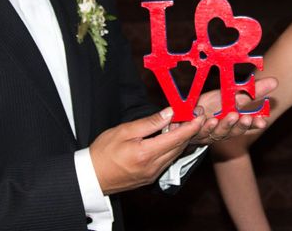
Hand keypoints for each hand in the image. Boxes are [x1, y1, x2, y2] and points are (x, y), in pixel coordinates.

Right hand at [89, 107, 203, 193]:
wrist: (91, 177)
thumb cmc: (103, 152)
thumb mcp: (124, 131)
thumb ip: (149, 122)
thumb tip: (169, 113)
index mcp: (146, 154)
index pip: (176, 138)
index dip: (191, 126)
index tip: (200, 116)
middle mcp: (153, 167)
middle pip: (179, 147)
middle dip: (190, 131)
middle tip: (196, 116)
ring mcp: (153, 174)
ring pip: (175, 154)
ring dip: (182, 140)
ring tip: (185, 124)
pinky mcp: (150, 178)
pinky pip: (167, 160)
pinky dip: (172, 148)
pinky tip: (171, 138)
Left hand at [190, 76, 277, 145]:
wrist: (189, 114)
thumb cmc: (214, 105)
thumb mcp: (234, 95)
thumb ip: (254, 91)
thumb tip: (275, 81)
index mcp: (234, 124)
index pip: (247, 126)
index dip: (254, 124)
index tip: (262, 122)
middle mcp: (222, 132)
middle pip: (232, 131)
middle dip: (237, 125)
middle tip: (242, 117)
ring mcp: (207, 133)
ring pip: (214, 132)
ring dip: (219, 126)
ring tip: (220, 118)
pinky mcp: (192, 132)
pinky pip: (195, 129)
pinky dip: (198, 123)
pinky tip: (201, 115)